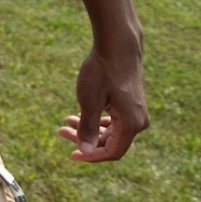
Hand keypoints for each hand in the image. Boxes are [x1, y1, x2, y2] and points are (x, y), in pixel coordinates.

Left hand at [55, 43, 148, 161]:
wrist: (118, 45)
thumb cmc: (102, 71)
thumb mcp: (90, 101)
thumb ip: (88, 128)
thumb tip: (85, 152)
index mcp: (131, 124)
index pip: (112, 152)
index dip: (91, 156)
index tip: (72, 154)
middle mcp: (139, 121)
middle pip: (110, 141)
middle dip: (85, 139)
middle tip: (61, 131)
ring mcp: (137, 112)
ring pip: (111, 130)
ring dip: (89, 128)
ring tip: (67, 120)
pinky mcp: (133, 103)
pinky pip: (115, 119)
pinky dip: (98, 119)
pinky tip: (80, 113)